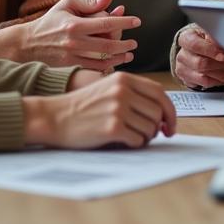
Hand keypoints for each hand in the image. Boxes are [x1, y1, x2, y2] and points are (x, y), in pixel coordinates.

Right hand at [23, 0, 140, 70]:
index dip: (124, 22)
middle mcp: (74, 42)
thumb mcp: (67, 4)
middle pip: (108, 45)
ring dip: (119, 57)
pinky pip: (93, 69)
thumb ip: (90, 1)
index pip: (106, 23)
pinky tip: (114, 63)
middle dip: (125, 44)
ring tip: (129, 54)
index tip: (137, 21)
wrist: (27, 44)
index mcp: (75, 24)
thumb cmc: (50, 21)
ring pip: (103, 60)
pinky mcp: (70, 67)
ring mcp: (72, 56)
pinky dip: (107, 67)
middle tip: (134, 43)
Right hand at [23, 72, 177, 148]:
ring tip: (132, 137)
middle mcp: (123, 91)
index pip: (160, 93)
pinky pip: (138, 140)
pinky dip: (134, 144)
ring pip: (150, 128)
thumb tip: (163, 116)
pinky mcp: (112, 127)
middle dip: (158, 127)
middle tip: (152, 136)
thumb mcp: (107, 89)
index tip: (170, 125)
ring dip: (146, 137)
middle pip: (158, 112)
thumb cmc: (81, 107)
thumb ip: (133, 95)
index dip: (170, 111)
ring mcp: (118, 109)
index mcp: (124, 79)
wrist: (53, 117)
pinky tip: (122, 142)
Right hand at [174, 26, 223, 88]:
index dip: (211, 51)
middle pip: (200, 63)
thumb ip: (217, 39)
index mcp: (186, 39)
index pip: (195, 45)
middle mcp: (182, 55)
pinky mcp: (187, 80)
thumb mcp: (210, 35)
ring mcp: (183, 69)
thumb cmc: (206, 41)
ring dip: (223, 75)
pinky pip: (206, 84)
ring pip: (204, 76)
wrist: (198, 52)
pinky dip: (220, 81)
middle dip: (221, 65)